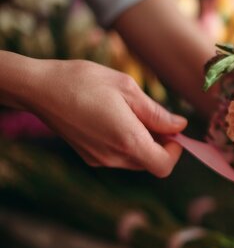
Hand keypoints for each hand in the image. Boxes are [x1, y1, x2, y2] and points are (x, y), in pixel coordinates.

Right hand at [28, 59, 186, 176]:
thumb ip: (157, 113)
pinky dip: (125, 142)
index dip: (175, 152)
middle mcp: (113, 157)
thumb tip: (179, 126)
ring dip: (142, 142)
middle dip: (159, 144)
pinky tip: (113, 118)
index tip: (173, 132)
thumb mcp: (128, 89)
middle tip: (152, 116)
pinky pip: (118, 156)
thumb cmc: (84, 82)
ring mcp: (99, 159)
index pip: (163, 166)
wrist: (39, 88)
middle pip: (150, 162)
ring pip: (135, 160)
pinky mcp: (89, 156)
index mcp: (128, 140)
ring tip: (130, 113)